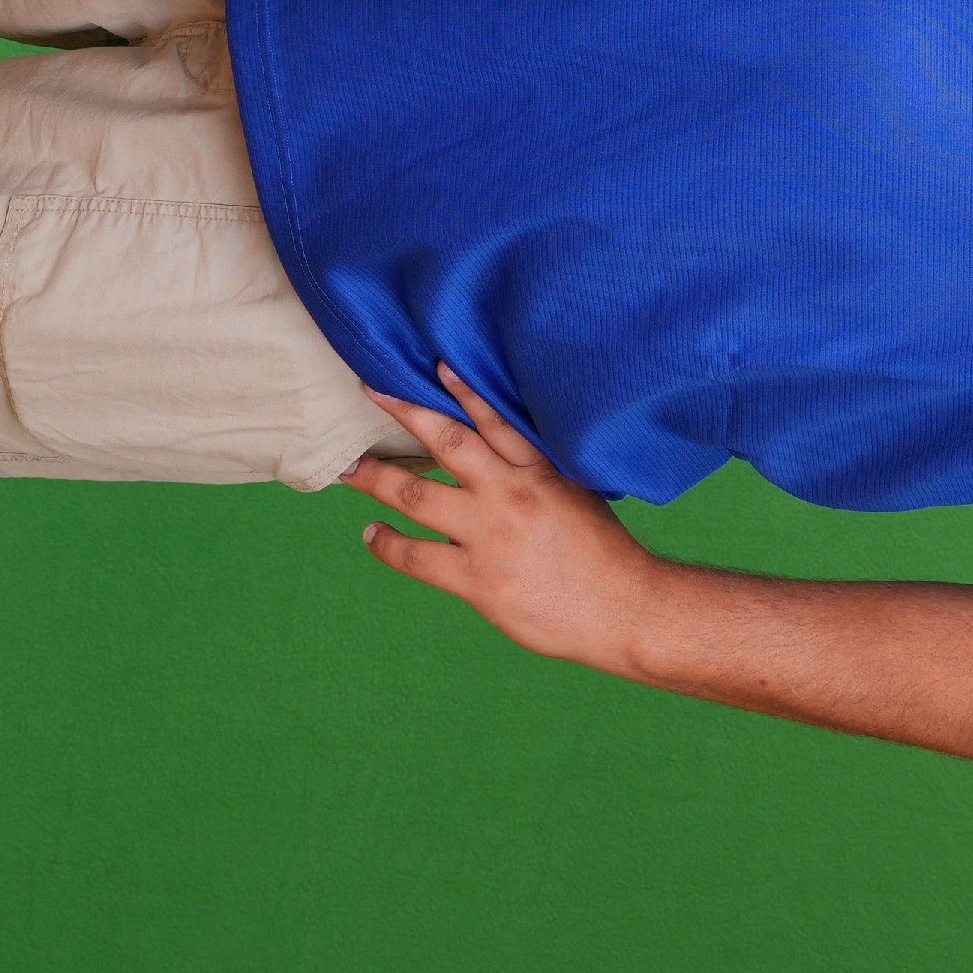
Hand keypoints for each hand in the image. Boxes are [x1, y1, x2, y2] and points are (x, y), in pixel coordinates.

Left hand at [344, 369, 660, 673]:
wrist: (623, 608)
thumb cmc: (604, 553)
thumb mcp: (579, 494)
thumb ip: (539, 473)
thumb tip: (503, 456)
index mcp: (542, 470)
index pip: (496, 418)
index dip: (464, 389)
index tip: (435, 365)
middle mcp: (511, 495)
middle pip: (448, 443)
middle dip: (406, 413)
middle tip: (372, 390)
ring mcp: (490, 535)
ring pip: (418, 496)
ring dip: (378, 479)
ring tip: (350, 468)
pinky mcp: (477, 579)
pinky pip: (417, 557)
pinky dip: (388, 544)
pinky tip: (372, 534)